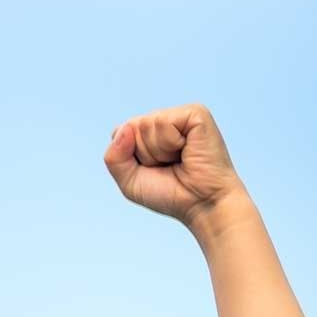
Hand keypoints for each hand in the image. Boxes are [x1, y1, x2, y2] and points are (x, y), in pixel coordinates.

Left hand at [103, 103, 244, 228]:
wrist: (201, 203)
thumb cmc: (170, 193)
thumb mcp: (129, 181)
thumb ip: (114, 157)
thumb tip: (125, 128)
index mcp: (149, 133)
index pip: (120, 132)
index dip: (130, 158)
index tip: (153, 170)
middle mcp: (164, 121)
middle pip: (132, 127)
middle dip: (145, 155)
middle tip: (169, 166)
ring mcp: (180, 115)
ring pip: (146, 124)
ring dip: (159, 151)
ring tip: (179, 159)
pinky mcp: (195, 113)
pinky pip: (163, 123)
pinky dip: (171, 143)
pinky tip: (187, 150)